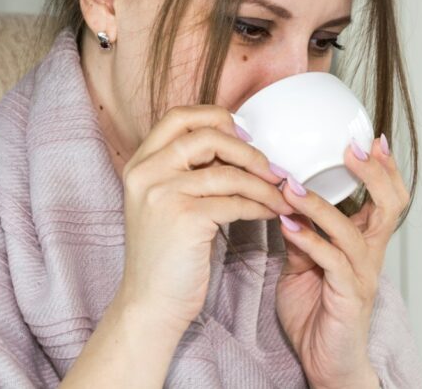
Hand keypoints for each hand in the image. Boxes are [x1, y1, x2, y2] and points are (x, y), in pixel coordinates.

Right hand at [116, 105, 293, 333]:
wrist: (150, 304)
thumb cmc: (166, 255)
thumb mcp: (164, 201)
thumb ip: (187, 170)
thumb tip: (237, 143)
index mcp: (140, 163)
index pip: (180, 117)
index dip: (216, 118)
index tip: (243, 136)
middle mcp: (147, 172)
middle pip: (207, 136)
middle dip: (248, 150)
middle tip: (271, 169)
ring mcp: (163, 193)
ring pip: (228, 172)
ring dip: (263, 184)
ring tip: (281, 195)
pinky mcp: (185, 218)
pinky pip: (236, 201)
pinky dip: (260, 205)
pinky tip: (271, 213)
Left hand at [274, 134, 407, 388]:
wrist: (326, 364)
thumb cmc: (318, 314)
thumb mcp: (304, 263)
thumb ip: (301, 233)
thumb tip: (283, 202)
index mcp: (364, 242)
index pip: (386, 197)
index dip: (382, 168)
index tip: (367, 139)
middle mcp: (370, 255)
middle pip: (391, 205)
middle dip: (374, 173)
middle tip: (350, 149)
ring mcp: (362, 276)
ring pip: (352, 231)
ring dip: (321, 205)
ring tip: (292, 188)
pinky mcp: (348, 297)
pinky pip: (333, 262)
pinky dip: (310, 241)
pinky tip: (288, 226)